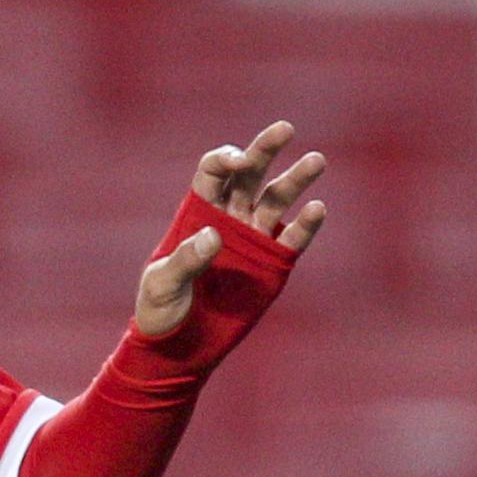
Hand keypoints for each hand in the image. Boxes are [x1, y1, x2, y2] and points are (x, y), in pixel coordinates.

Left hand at [134, 123, 329, 337]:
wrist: (177, 348)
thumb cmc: (160, 312)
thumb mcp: (163, 285)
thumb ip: (186, 260)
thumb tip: (214, 234)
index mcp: (197, 213)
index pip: (213, 171)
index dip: (226, 159)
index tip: (238, 164)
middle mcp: (229, 218)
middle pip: (249, 173)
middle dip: (265, 149)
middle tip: (285, 129)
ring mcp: (253, 238)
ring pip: (276, 198)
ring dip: (295, 178)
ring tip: (316, 160)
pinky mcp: (271, 263)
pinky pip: (293, 237)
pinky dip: (306, 223)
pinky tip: (317, 208)